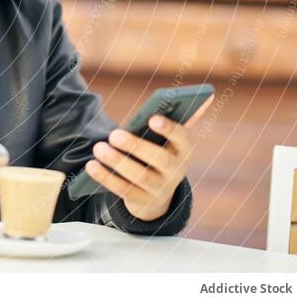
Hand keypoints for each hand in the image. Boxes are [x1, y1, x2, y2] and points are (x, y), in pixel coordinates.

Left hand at [84, 96, 209, 220]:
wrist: (156, 195)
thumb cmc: (157, 153)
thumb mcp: (168, 140)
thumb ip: (177, 120)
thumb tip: (205, 96)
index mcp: (183, 150)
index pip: (182, 138)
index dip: (169, 129)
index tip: (152, 118)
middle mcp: (176, 171)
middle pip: (159, 159)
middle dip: (136, 146)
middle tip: (113, 134)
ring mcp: (160, 189)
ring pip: (139, 176)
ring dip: (116, 162)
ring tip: (98, 147)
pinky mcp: (142, 202)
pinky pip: (123, 190)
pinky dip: (105, 177)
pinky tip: (91, 166)